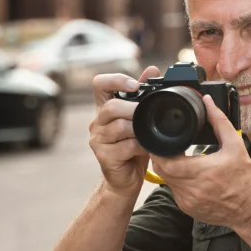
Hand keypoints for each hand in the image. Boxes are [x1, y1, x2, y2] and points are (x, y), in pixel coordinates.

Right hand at [88, 66, 158, 196]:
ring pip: (118, 127)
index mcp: (104, 109)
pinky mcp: (104, 157)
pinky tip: (148, 147)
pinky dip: (140, 146)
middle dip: (133, 109)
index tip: (134, 85)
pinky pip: (125, 147)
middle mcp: (97, 123)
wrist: (125, 180)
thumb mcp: (139, 120)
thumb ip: (143, 95)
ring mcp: (98, 140)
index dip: (115, 80)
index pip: (99, 84)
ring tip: (150, 132)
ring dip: (138, 129)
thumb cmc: (132, 149)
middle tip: (148, 113)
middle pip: (110, 107)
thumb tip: (152, 70)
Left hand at [149, 95, 250, 228]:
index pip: (166, 162)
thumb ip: (219, 121)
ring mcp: (187, 201)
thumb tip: (207, 102)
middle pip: (161, 170)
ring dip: (169, 169)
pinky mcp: (187, 208)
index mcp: (201, 172)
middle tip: (168, 146)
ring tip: (179, 158)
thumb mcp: (235, 145)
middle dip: (161, 157)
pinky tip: (188, 175)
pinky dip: (177, 181)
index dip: (159, 150)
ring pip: (166, 181)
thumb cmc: (243, 178)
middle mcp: (191, 189)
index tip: (164, 140)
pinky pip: (174, 191)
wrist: (250, 208)